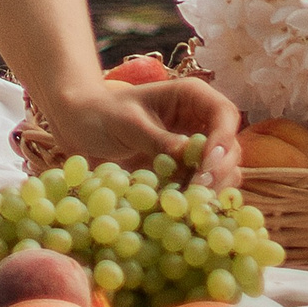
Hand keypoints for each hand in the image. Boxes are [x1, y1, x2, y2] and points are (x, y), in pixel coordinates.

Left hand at [41, 74, 241, 185]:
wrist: (79, 125)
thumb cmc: (101, 112)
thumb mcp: (127, 122)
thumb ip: (157, 138)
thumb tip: (187, 154)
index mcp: (190, 96)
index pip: (224, 113)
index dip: (223, 138)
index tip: (209, 162)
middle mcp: (200, 121)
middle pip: (228, 146)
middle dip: (219, 169)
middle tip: (199, 191)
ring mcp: (195, 149)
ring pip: (222, 171)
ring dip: (212, 188)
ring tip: (190, 204)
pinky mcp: (186, 173)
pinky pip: (203, 187)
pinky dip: (197, 199)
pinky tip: (182, 210)